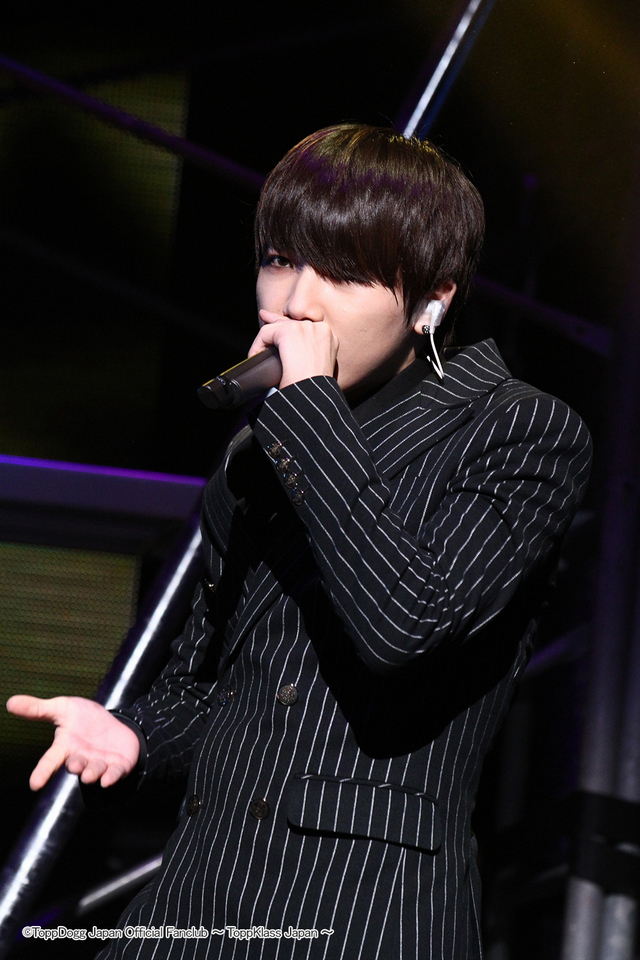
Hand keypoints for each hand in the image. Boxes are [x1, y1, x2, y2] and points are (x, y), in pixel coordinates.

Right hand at [6, 695, 139, 789]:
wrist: (114, 723)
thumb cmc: (84, 719)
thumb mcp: (63, 708)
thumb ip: (38, 709)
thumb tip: (10, 702)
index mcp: (66, 747)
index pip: (51, 760)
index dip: (42, 772)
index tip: (34, 784)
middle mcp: (82, 758)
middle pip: (75, 766)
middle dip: (75, 767)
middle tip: (74, 765)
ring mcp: (100, 764)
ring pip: (94, 772)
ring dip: (92, 773)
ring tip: (90, 774)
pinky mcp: (118, 766)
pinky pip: (115, 773)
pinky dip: (112, 777)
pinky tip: (108, 779)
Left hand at [249, 312, 338, 389]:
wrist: (311, 396)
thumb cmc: (311, 391)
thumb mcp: (312, 367)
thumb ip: (304, 352)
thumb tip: (286, 346)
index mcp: (329, 338)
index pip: (303, 326)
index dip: (287, 326)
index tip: (273, 321)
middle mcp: (320, 328)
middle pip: (290, 322)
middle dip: (274, 324)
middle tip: (262, 319)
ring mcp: (306, 328)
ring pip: (277, 327)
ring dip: (264, 342)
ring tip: (257, 356)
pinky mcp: (290, 331)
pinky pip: (266, 332)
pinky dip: (257, 345)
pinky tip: (255, 357)